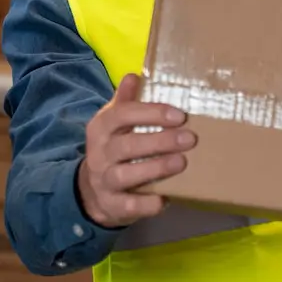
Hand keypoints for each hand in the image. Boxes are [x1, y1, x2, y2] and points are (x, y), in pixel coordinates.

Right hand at [77, 74, 194, 228]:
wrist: (91, 190)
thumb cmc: (113, 149)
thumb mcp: (114, 123)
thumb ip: (125, 102)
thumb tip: (134, 75)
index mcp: (101, 128)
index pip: (122, 115)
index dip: (150, 113)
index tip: (179, 115)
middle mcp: (99, 153)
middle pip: (126, 145)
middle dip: (159, 141)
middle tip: (190, 138)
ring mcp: (103, 180)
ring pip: (126, 174)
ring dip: (155, 168)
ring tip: (182, 162)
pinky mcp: (111, 205)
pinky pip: (128, 206)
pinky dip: (146, 204)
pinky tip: (166, 199)